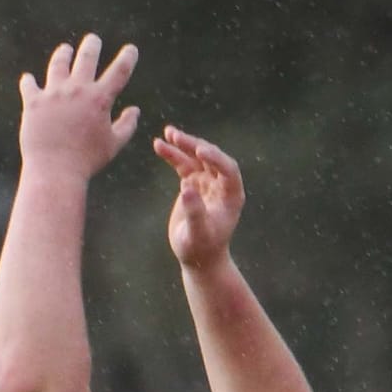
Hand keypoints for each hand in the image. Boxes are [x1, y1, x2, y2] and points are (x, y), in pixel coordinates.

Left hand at [17, 35, 140, 178]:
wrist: (55, 172)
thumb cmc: (87, 162)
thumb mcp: (113, 145)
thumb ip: (127, 126)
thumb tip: (135, 110)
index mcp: (99, 100)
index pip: (119, 72)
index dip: (128, 58)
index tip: (131, 49)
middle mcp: (77, 90)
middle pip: (86, 57)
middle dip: (92, 45)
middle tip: (93, 40)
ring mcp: (54, 93)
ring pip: (58, 63)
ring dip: (63, 54)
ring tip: (65, 50)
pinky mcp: (34, 102)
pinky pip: (29, 85)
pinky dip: (29, 82)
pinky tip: (29, 79)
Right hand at [153, 126, 243, 268]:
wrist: (197, 258)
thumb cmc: (201, 250)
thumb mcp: (197, 235)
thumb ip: (195, 212)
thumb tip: (186, 187)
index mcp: (231, 196)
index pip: (228, 170)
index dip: (216, 159)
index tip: (201, 151)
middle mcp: (221, 185)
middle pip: (211, 158)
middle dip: (195, 146)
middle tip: (177, 137)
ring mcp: (207, 182)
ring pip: (195, 158)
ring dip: (183, 145)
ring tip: (167, 133)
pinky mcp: (192, 183)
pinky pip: (183, 164)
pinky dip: (172, 154)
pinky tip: (159, 144)